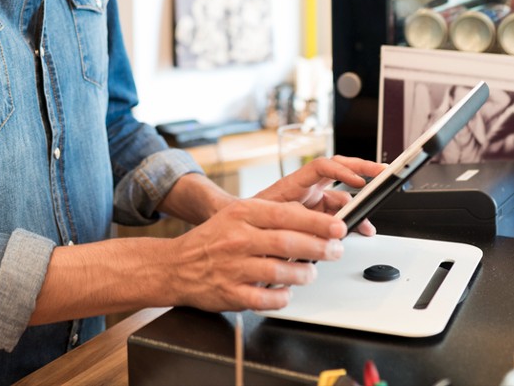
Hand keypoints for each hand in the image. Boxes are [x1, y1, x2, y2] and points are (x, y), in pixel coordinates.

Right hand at [164, 197, 348, 312]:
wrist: (175, 266)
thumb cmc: (212, 240)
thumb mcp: (236, 215)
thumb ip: (271, 215)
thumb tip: (310, 218)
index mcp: (241, 214)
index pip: (286, 215)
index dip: (317, 222)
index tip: (338, 227)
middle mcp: (237, 239)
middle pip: (288, 243)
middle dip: (319, 248)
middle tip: (335, 250)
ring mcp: (233, 267)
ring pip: (281, 272)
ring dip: (304, 274)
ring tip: (310, 273)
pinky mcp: (230, 293)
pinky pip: (266, 298)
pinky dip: (283, 297)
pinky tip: (287, 292)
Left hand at [255, 154, 386, 233]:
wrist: (240, 230)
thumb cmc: (248, 219)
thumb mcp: (271, 218)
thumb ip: (295, 217)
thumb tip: (321, 223)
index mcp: (295, 183)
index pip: (322, 167)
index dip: (342, 171)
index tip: (358, 181)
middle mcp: (307, 188)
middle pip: (340, 171)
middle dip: (363, 170)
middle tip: (383, 173)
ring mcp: (313, 201)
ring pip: (343, 197)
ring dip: (359, 206)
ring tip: (369, 221)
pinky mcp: (316, 215)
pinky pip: (339, 213)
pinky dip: (352, 220)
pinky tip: (361, 228)